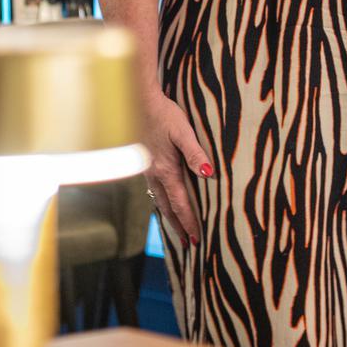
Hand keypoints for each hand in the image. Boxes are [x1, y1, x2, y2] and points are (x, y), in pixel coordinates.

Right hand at [143, 91, 212, 246]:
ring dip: (169, 216)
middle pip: (168, 208)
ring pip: (159, 200)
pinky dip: (161, 201)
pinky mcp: (144, 163)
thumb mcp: (183, 132)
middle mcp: (154, 175)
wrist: (137, 102)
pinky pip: (154, 190)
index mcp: (166, 171)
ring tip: (177, 228)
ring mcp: (146, 170)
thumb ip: (195, 153)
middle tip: (189, 243)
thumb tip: (208, 174)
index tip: (197, 239)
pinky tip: (164, 201)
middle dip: (179, 226)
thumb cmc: (163, 114)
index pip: (180, 204)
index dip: (189, 222)